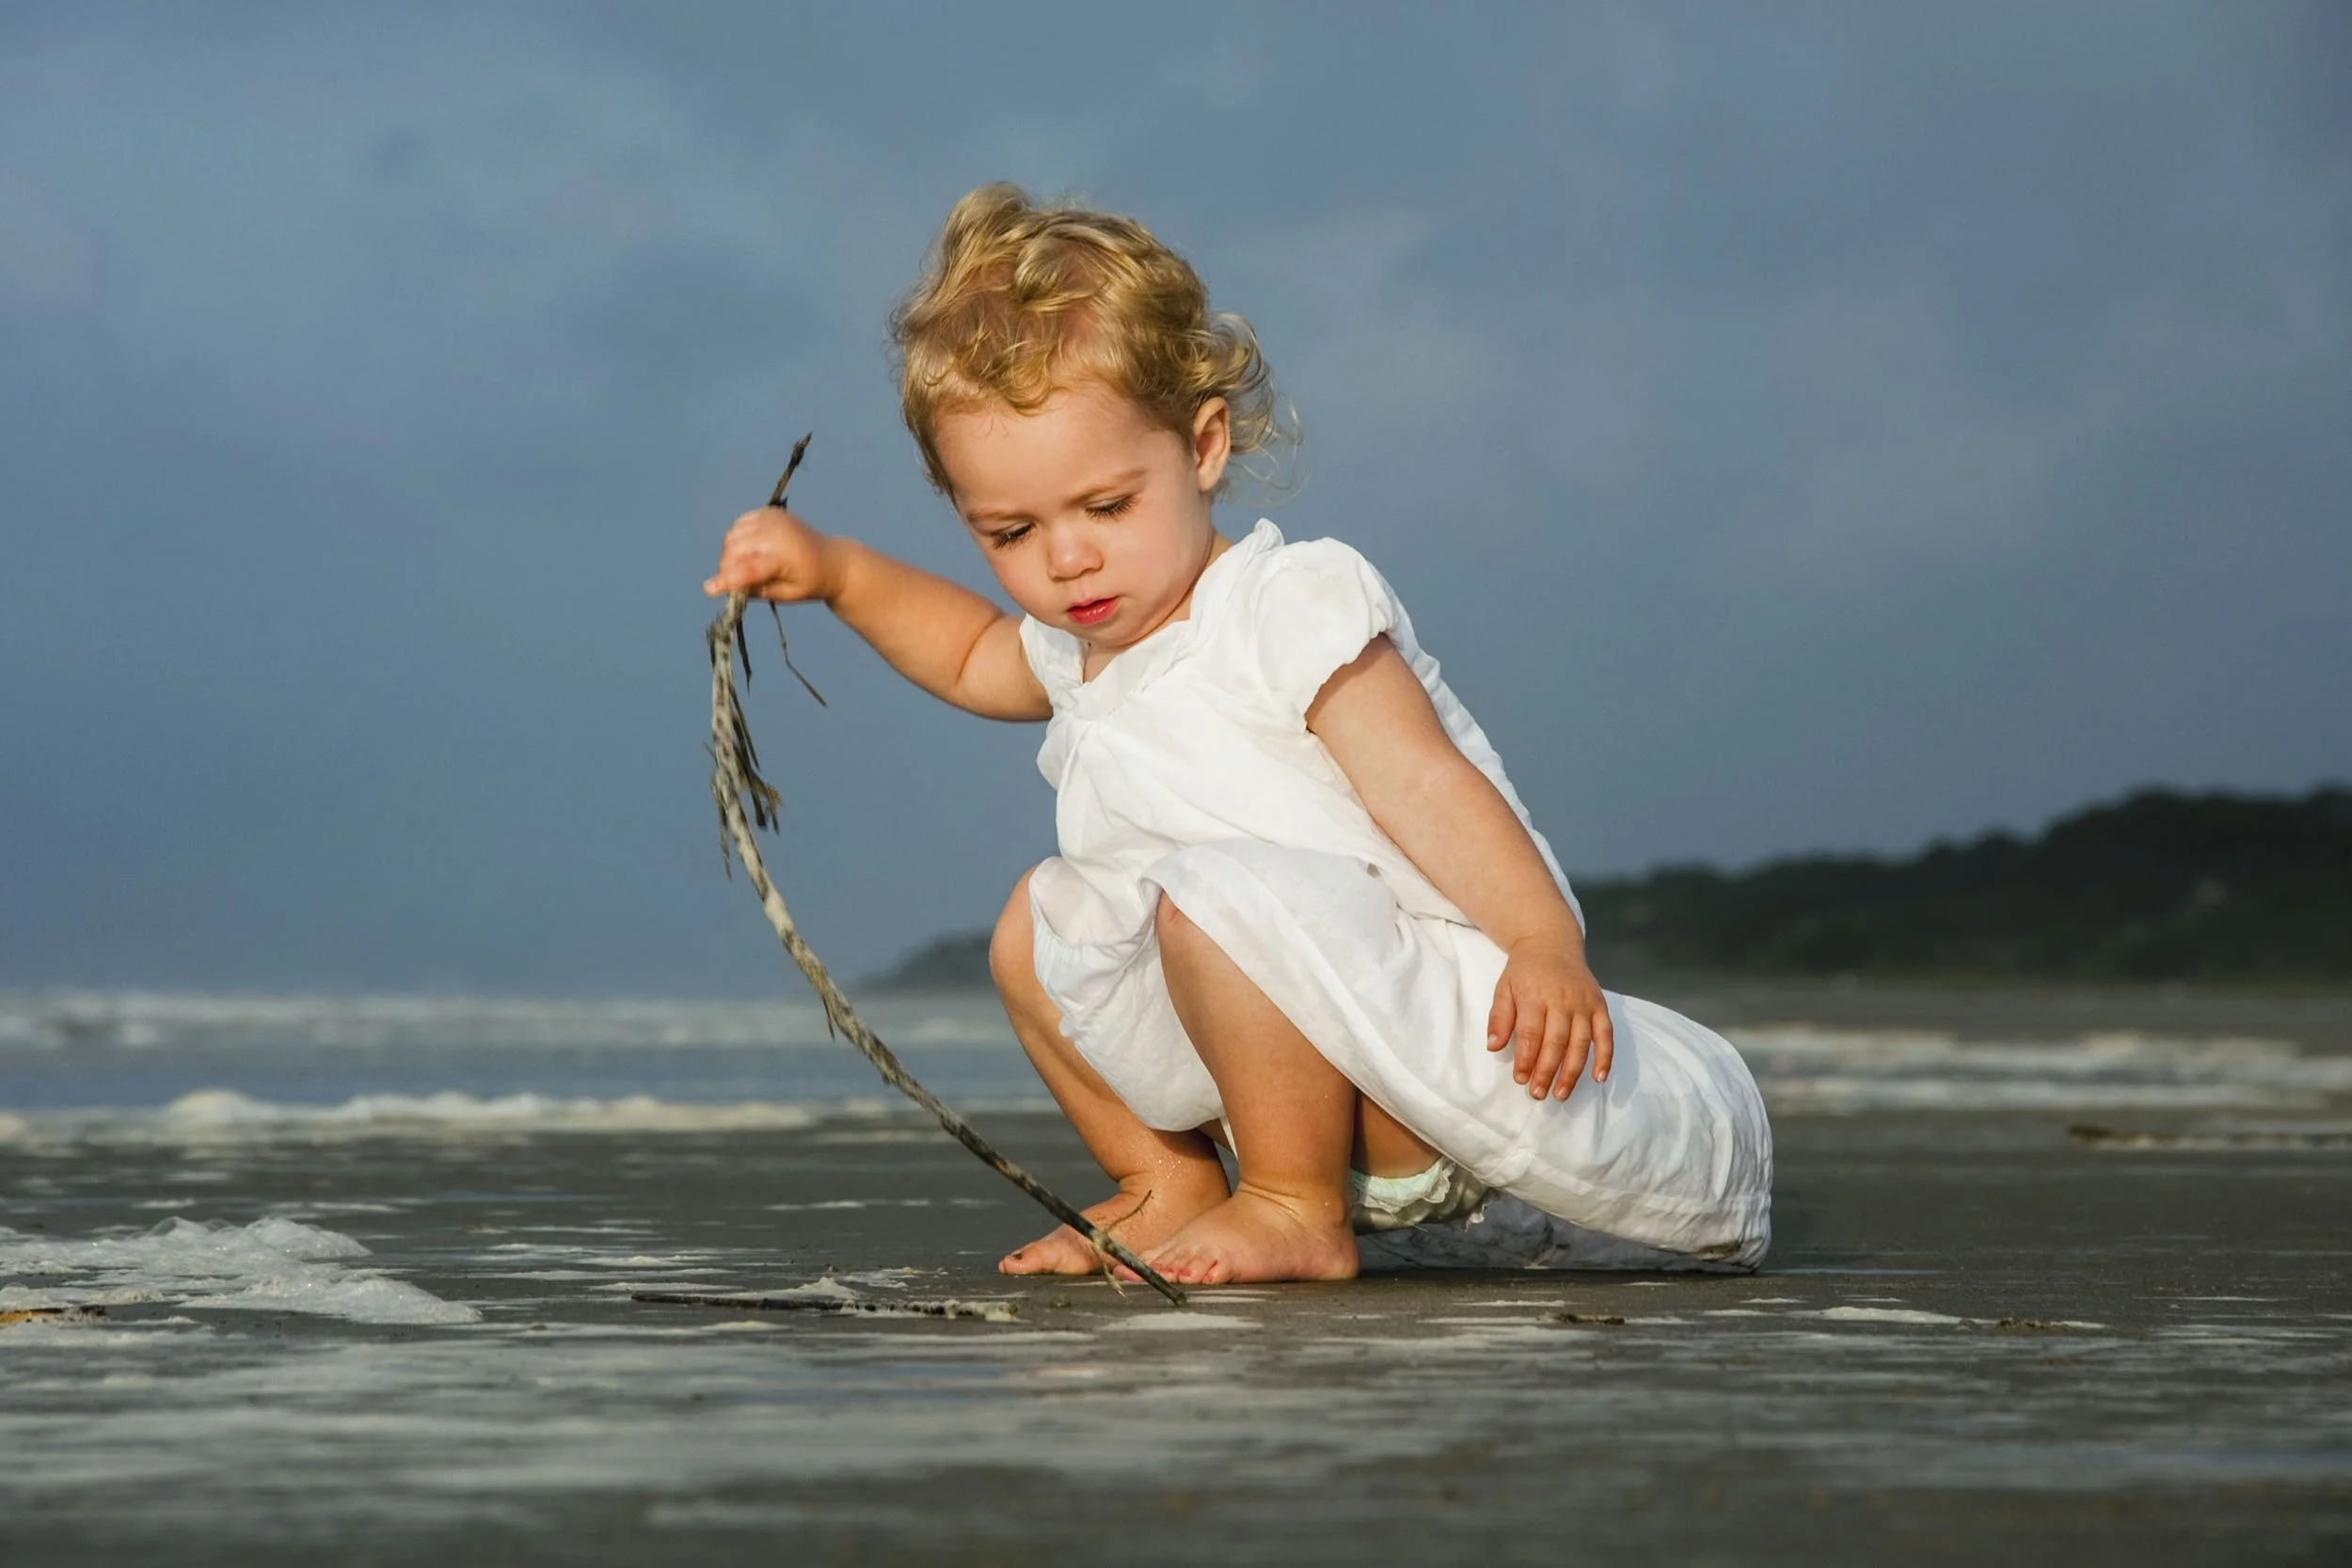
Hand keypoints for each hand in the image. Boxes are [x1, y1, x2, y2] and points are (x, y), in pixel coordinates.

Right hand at [703, 507, 837, 602]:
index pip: (750, 568)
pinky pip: (739, 525)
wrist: (832, 560)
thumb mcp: (787, 595)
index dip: (728, 579)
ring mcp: (772, 518)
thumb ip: (758, 590)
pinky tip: (749, 550)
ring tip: (744, 568)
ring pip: (733, 536)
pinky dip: (737, 539)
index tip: (709, 589)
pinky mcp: (768, 512)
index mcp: (786, 556)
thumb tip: (729, 587)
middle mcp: (777, 532)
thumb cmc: (810, 582)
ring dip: (730, 554)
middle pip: (735, 549)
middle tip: (734, 583)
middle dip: (727, 568)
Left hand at [1485, 937, 1613, 1101]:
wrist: (1552, 943)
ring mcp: (1584, 1003)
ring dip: (1572, 1072)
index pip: (1531, 1033)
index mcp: (1535, 994)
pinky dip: (1605, 1057)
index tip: (1520, 1079)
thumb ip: (1499, 1017)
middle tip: (1538, 1094)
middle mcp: (1562, 1000)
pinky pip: (1606, 1035)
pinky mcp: (1600, 1005)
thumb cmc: (1524, 971)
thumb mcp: (1504, 988)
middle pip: (1556, 1042)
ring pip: (1581, 1043)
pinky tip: (1599, 1078)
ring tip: (1561, 1094)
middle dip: (1547, 1071)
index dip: (1526, 1059)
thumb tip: (1493, 1046)